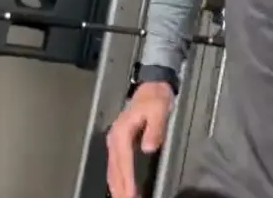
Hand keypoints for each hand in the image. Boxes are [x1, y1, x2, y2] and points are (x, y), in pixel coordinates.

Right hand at [106, 82, 173, 197]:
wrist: (152, 86)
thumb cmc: (155, 98)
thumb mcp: (159, 110)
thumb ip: (155, 129)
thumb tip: (149, 147)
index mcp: (122, 132)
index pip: (124, 162)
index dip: (127, 180)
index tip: (130, 194)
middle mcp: (115, 138)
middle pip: (115, 169)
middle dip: (120, 188)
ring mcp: (115, 141)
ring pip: (113, 169)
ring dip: (117, 186)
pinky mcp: (119, 143)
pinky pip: (116, 165)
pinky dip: (117, 178)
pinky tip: (121, 187)